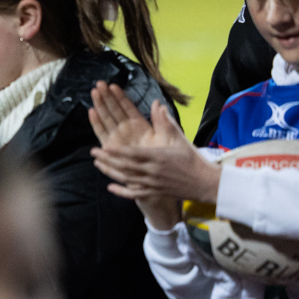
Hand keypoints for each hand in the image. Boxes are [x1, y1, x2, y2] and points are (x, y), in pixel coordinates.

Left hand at [89, 83, 220, 203]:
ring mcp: (153, 184)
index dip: (118, 152)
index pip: (134, 154)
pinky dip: (122, 191)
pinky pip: (135, 193)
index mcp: (159, 157)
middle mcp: (153, 171)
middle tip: (93, 151)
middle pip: (126, 167)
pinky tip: (110, 186)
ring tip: (97, 163)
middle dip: (108, 160)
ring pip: (127, 179)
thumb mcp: (179, 139)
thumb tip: (157, 104)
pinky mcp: (154, 192)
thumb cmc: (192, 158)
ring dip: (110, 172)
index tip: (105, 146)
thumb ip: (166, 122)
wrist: (204, 182)